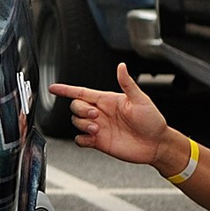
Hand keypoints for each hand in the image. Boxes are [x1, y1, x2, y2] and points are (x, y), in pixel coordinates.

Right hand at [48, 63, 173, 167]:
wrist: (156, 144)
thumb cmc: (152, 121)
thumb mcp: (141, 99)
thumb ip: (127, 84)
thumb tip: (121, 66)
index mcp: (107, 100)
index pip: (82, 92)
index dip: (66, 90)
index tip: (53, 88)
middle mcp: (101, 113)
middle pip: (76, 106)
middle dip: (80, 109)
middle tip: (95, 116)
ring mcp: (99, 127)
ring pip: (76, 122)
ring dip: (82, 124)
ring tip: (96, 128)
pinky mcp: (99, 142)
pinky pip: (80, 140)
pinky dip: (81, 139)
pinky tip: (91, 138)